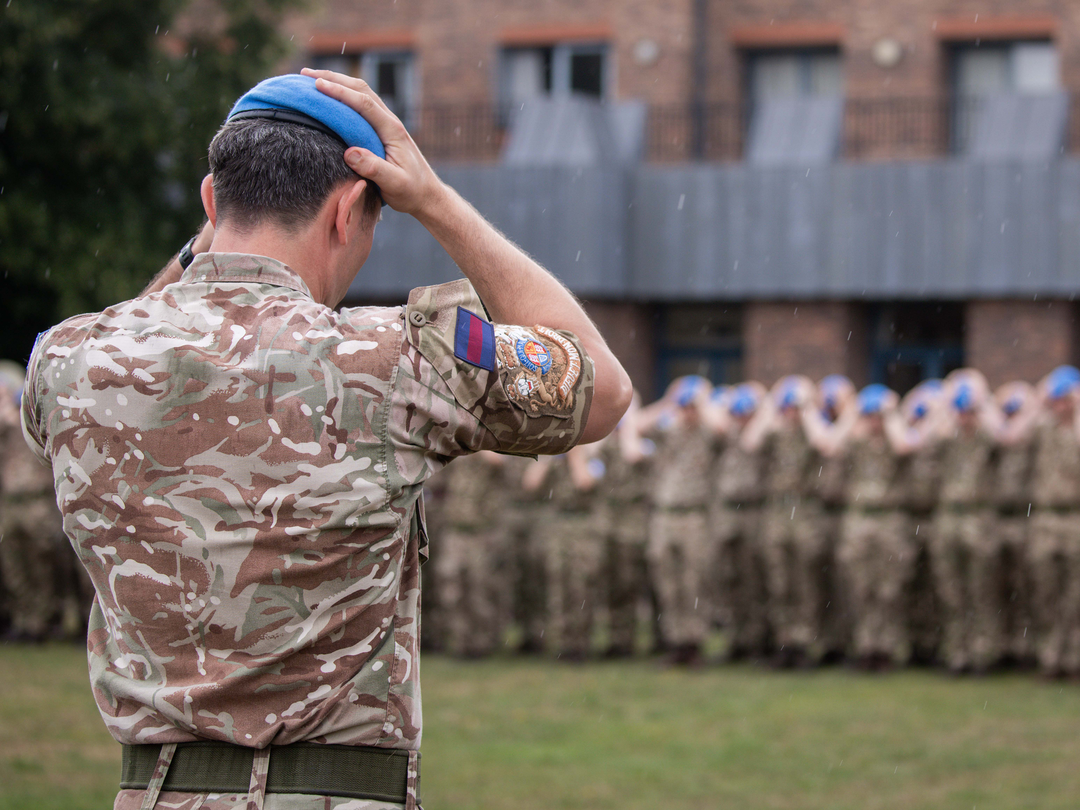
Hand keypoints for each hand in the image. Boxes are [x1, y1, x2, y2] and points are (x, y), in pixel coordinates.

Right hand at [301, 68, 446, 217]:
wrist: (427, 195)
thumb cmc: (412, 191)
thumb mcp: (394, 184)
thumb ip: (374, 169)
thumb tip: (349, 153)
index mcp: (392, 130)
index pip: (364, 103)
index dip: (340, 92)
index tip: (318, 84)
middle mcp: (390, 122)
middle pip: (361, 90)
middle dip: (334, 78)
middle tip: (305, 74)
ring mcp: (386, 125)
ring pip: (361, 94)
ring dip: (338, 83)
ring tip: (312, 80)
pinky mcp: (381, 131)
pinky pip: (361, 107)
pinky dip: (343, 97)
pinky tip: (329, 99)